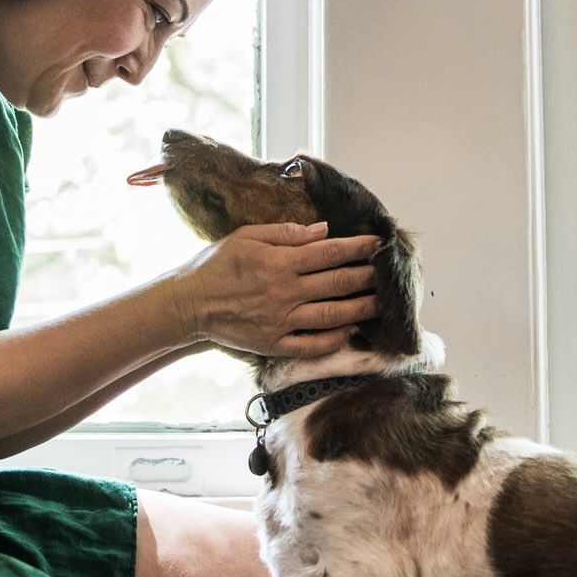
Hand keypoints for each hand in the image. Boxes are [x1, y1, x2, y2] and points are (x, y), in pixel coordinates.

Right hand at [166, 222, 381, 357]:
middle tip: (388, 273)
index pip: (330, 252)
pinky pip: (312, 345)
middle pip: (338, 283)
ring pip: (332, 316)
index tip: (379, 243)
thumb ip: (287, 232)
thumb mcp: (247, 236)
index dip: (359, 247)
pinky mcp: (275, 344)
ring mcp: (281, 321)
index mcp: (279, 261)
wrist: (188, 304)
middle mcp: (284, 292)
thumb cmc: (217, 265)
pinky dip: (335, 339)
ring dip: (361, 309)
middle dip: (368, 276)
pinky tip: (350, 330)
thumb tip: (324, 231)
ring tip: (381, 303)